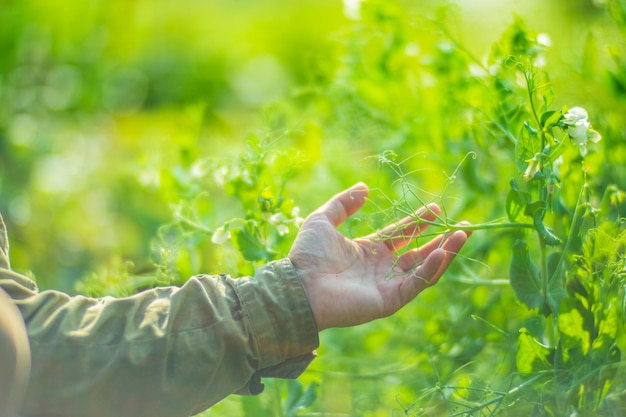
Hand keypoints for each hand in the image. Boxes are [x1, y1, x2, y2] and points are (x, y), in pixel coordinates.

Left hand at [289, 183, 469, 330]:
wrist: (298, 286)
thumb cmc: (307, 255)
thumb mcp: (323, 219)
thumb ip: (344, 203)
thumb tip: (365, 187)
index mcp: (369, 251)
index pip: (401, 235)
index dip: (419, 222)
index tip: (435, 208)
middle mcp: (381, 269)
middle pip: (419, 253)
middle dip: (441, 239)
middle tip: (462, 224)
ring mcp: (387, 286)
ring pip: (424, 269)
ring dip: (445, 252)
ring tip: (462, 234)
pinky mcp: (389, 300)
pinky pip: (416, 284)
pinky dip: (431, 269)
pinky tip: (443, 252)